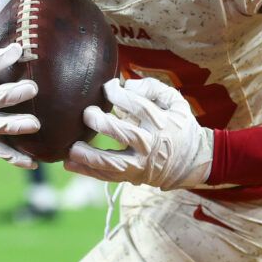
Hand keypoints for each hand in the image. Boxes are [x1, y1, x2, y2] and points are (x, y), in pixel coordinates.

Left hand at [67, 77, 213, 189]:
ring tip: (72, 148)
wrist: (192, 162)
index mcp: (162, 123)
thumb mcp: (176, 103)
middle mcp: (151, 145)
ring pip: (114, 163)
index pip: (139, 107)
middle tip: (87, 114)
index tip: (106, 87)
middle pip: (126, 134)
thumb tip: (126, 84)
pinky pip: (108, 177)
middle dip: (103, 124)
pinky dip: (88, 171)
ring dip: (91, 157)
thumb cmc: (179, 126)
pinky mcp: (133, 176)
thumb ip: (154, 88)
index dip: (119, 94)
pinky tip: (69, 164)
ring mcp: (141, 164)